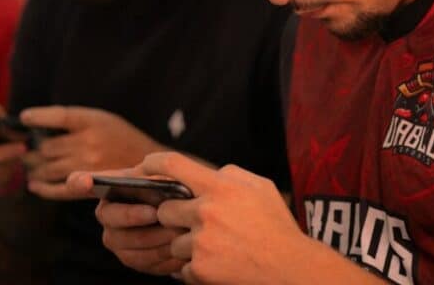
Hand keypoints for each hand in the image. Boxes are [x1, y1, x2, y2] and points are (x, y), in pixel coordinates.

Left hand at [20, 106, 165, 199]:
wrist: (149, 168)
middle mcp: (88, 143)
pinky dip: (41, 188)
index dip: (37, 117)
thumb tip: (36, 124)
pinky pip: (57, 190)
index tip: (23, 118)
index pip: (58, 115)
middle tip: (23, 147)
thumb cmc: (121, 138)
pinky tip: (33, 185)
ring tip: (28, 164)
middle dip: (31, 147)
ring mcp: (87, 166)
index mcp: (92, 121)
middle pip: (46, 145)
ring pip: (46, 167)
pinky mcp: (88, 187)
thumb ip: (74, 120)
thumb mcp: (101, 119)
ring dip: (32, 166)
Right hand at [68, 167, 188, 276]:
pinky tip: (180, 248)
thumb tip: (148, 174)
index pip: (80, 182)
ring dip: (154, 239)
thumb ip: (154, 170)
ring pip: (126, 245)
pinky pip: (143, 263)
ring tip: (178, 231)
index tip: (85, 181)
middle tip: (158, 213)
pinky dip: (163, 257)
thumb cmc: (174, 188)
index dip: (78, 182)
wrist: (190, 213)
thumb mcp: (166, 173)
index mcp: (110, 188)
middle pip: (109, 217)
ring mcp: (117, 239)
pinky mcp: (133, 258)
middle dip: (133, 216)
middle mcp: (108, 215)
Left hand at [140, 152, 310, 284]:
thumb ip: (230, 174)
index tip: (142, 166)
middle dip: (175, 218)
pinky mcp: (200, 269)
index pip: (173, 165)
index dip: (151, 163)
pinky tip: (219, 266)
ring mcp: (201, 242)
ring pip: (174, 243)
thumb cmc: (277, 226)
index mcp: (220, 187)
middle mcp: (206, 212)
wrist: (291, 269)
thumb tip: (210, 173)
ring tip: (216, 249)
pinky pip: (183, 269)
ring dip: (188, 247)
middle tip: (194, 224)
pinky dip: (197, 270)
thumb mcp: (260, 187)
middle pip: (165, 210)